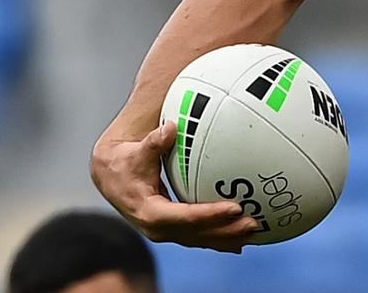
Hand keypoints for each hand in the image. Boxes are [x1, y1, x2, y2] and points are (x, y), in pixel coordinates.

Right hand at [90, 121, 259, 252]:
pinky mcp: (172, 230)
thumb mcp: (137, 151)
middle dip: (226, 231)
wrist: (111, 177)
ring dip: (228, 237)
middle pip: (197, 233)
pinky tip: (243, 238)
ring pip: (200, 239)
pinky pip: (199, 236)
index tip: (235, 207)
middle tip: (254, 222)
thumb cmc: (127, 161)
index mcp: (149, 211)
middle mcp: (158, 228)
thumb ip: (154, 142)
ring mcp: (165, 231)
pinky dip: (221, 238)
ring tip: (256, 231)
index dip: (210, 214)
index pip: (184, 217)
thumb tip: (170, 128)